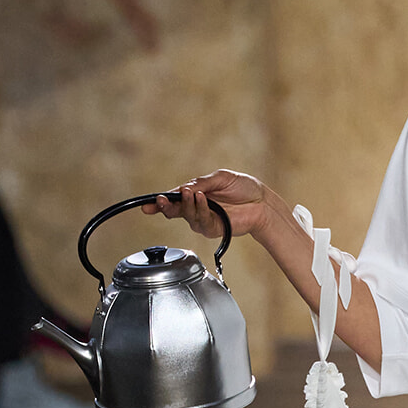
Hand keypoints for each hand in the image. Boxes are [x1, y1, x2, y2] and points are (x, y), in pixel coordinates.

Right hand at [141, 170, 270, 239]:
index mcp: (195, 195)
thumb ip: (201, 183)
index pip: (174, 200)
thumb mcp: (219, 178)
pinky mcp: (214, 229)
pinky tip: (202, 199)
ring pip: (187, 216)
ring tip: (190, 193)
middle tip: (160, 201)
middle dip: (165, 207)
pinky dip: (200, 208)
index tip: (146, 205)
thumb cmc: (243, 188)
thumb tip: (183, 188)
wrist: (261, 202)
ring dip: (186, 204)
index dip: (158, 203)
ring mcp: (204, 220)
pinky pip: (201, 220)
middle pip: (174, 212)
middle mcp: (197, 209)